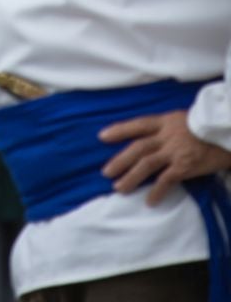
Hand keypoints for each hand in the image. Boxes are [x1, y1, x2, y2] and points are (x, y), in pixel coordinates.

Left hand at [101, 109, 230, 202]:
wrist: (223, 132)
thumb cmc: (204, 126)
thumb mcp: (181, 119)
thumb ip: (164, 127)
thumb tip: (149, 136)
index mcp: (164, 121)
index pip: (137, 124)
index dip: (119, 130)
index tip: (102, 136)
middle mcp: (166, 135)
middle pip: (137, 147)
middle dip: (120, 160)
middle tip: (106, 172)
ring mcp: (175, 151)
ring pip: (146, 164)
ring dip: (131, 177)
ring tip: (119, 188)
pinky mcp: (185, 166)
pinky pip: (167, 180)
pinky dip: (157, 191)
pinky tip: (149, 201)